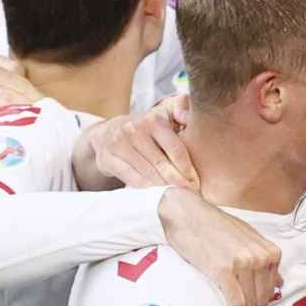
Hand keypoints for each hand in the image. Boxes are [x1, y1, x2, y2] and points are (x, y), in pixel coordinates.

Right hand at [76, 95, 198, 190]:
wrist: (109, 132)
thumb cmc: (147, 125)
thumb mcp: (165, 111)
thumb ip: (181, 108)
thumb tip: (188, 117)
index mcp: (153, 120)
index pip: (175, 149)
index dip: (188, 169)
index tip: (197, 183)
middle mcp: (135, 130)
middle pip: (162, 164)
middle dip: (178, 182)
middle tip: (190, 195)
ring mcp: (119, 144)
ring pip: (147, 174)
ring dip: (164, 188)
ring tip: (177, 197)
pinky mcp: (108, 158)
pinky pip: (131, 178)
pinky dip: (146, 189)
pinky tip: (157, 196)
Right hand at [159, 188, 281, 305]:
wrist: (187, 213)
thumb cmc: (214, 226)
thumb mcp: (247, 238)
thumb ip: (264, 259)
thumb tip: (280, 283)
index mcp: (270, 251)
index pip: (271, 289)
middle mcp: (261, 257)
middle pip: (262, 299)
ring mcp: (244, 263)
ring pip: (251, 304)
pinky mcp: (224, 269)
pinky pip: (236, 303)